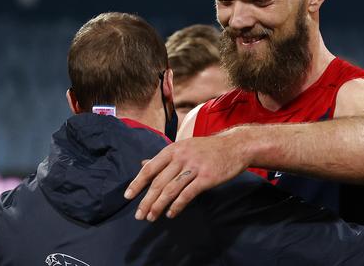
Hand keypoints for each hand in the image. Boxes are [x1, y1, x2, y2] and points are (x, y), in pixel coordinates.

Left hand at [124, 133, 249, 220]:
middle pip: (158, 182)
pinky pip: (187, 194)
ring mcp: (194, 167)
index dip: (137, 183)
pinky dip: (177, 205)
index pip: (150, 168)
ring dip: (159, 206)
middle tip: (139, 215)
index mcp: (173, 149)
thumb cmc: (208, 148)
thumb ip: (165, 158)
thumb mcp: (184, 147)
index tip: (128, 196)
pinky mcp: (207, 177)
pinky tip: (171, 213)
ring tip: (151, 217)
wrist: (235, 146)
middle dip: (146, 200)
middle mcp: (181, 157)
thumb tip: (143, 164)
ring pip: (171, 190)